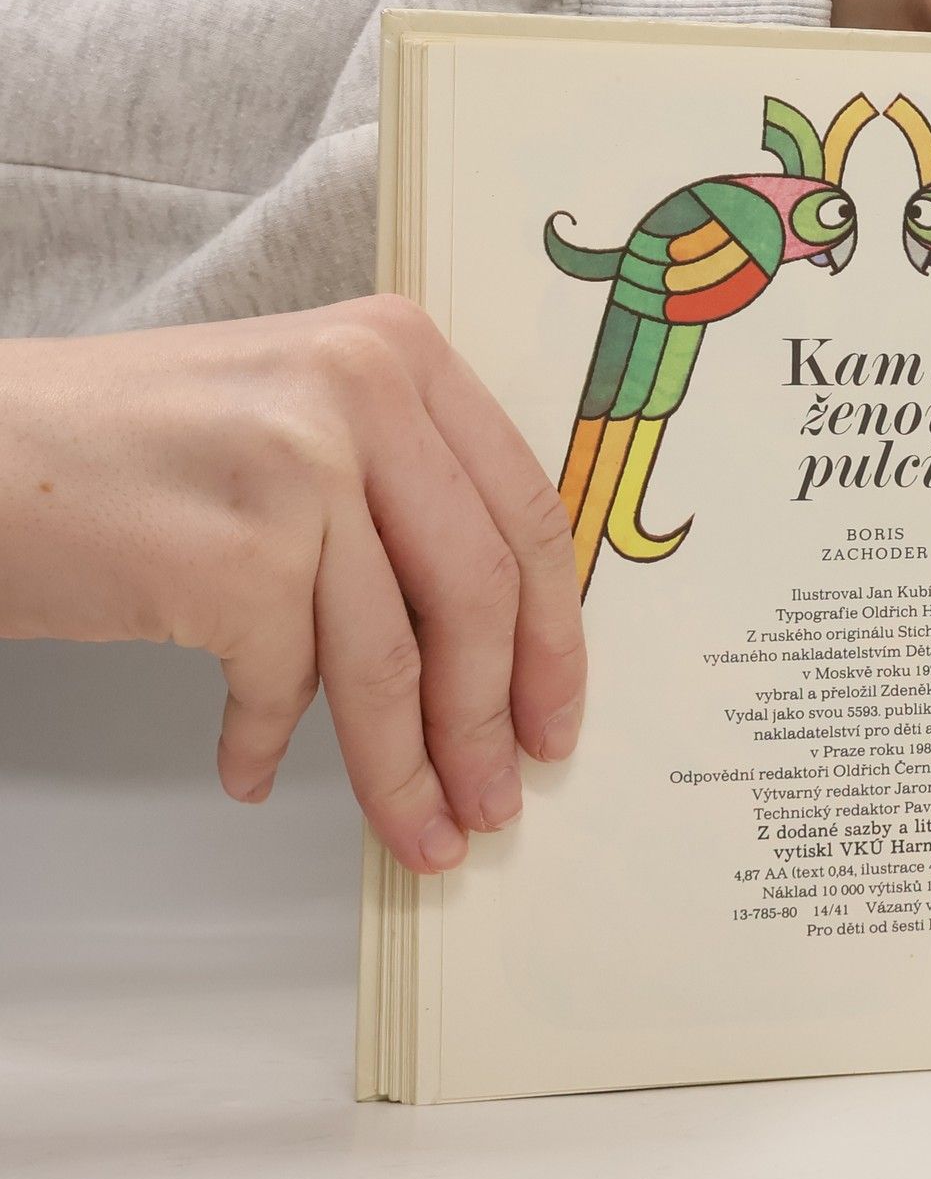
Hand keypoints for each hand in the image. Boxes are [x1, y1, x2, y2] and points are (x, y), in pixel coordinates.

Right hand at [0, 298, 585, 873]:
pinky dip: (267, 740)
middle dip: (491, 719)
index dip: (553, 629)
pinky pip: (285, 685)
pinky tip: (250, 766)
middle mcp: (363, 390)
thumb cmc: (125, 441)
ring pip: (392, 659)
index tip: (555, 707)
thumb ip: (399, 493)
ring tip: (419, 828)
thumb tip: (495, 648)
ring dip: (407, 767)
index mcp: (400, 350)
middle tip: (495, 797)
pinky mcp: (234, 554)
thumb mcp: (297, 416)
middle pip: (478, 592)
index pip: (524, 510)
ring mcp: (300, 469)